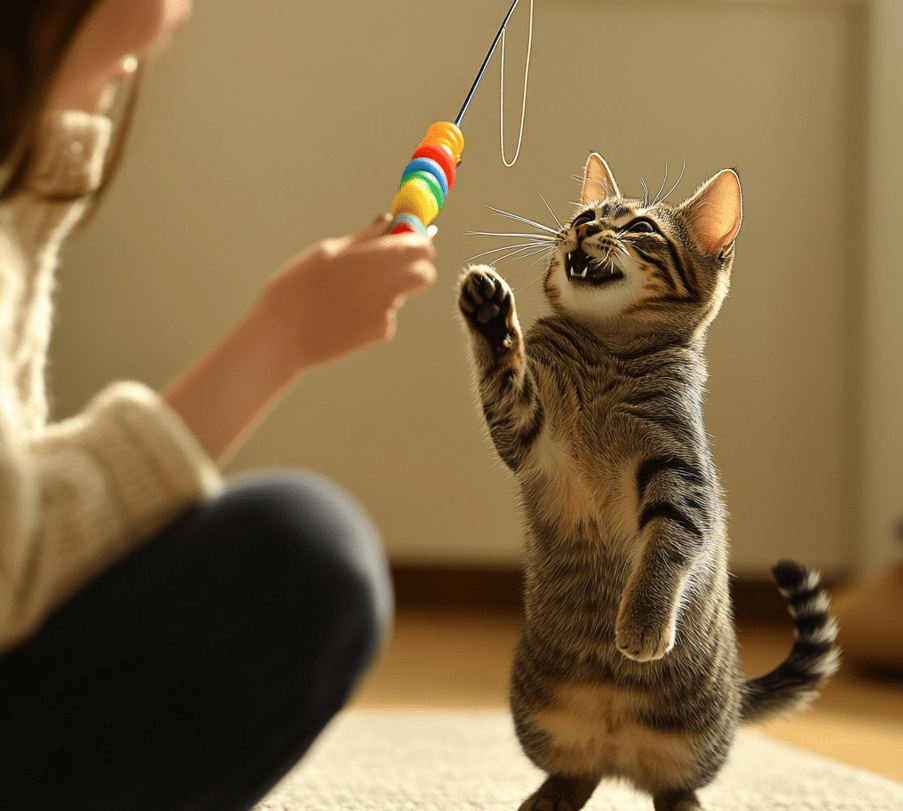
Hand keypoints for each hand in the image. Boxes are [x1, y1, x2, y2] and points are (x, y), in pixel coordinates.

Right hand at [261, 215, 436, 372]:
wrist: (283, 337)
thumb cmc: (297, 287)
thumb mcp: (327, 251)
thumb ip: (365, 238)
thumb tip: (388, 221)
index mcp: (378, 258)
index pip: (422, 246)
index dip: (417, 240)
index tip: (404, 237)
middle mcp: (390, 286)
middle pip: (425, 273)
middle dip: (415, 266)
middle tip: (389, 262)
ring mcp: (388, 312)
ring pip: (402, 293)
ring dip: (387, 287)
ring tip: (347, 290)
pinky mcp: (381, 333)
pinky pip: (387, 314)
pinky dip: (374, 310)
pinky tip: (344, 311)